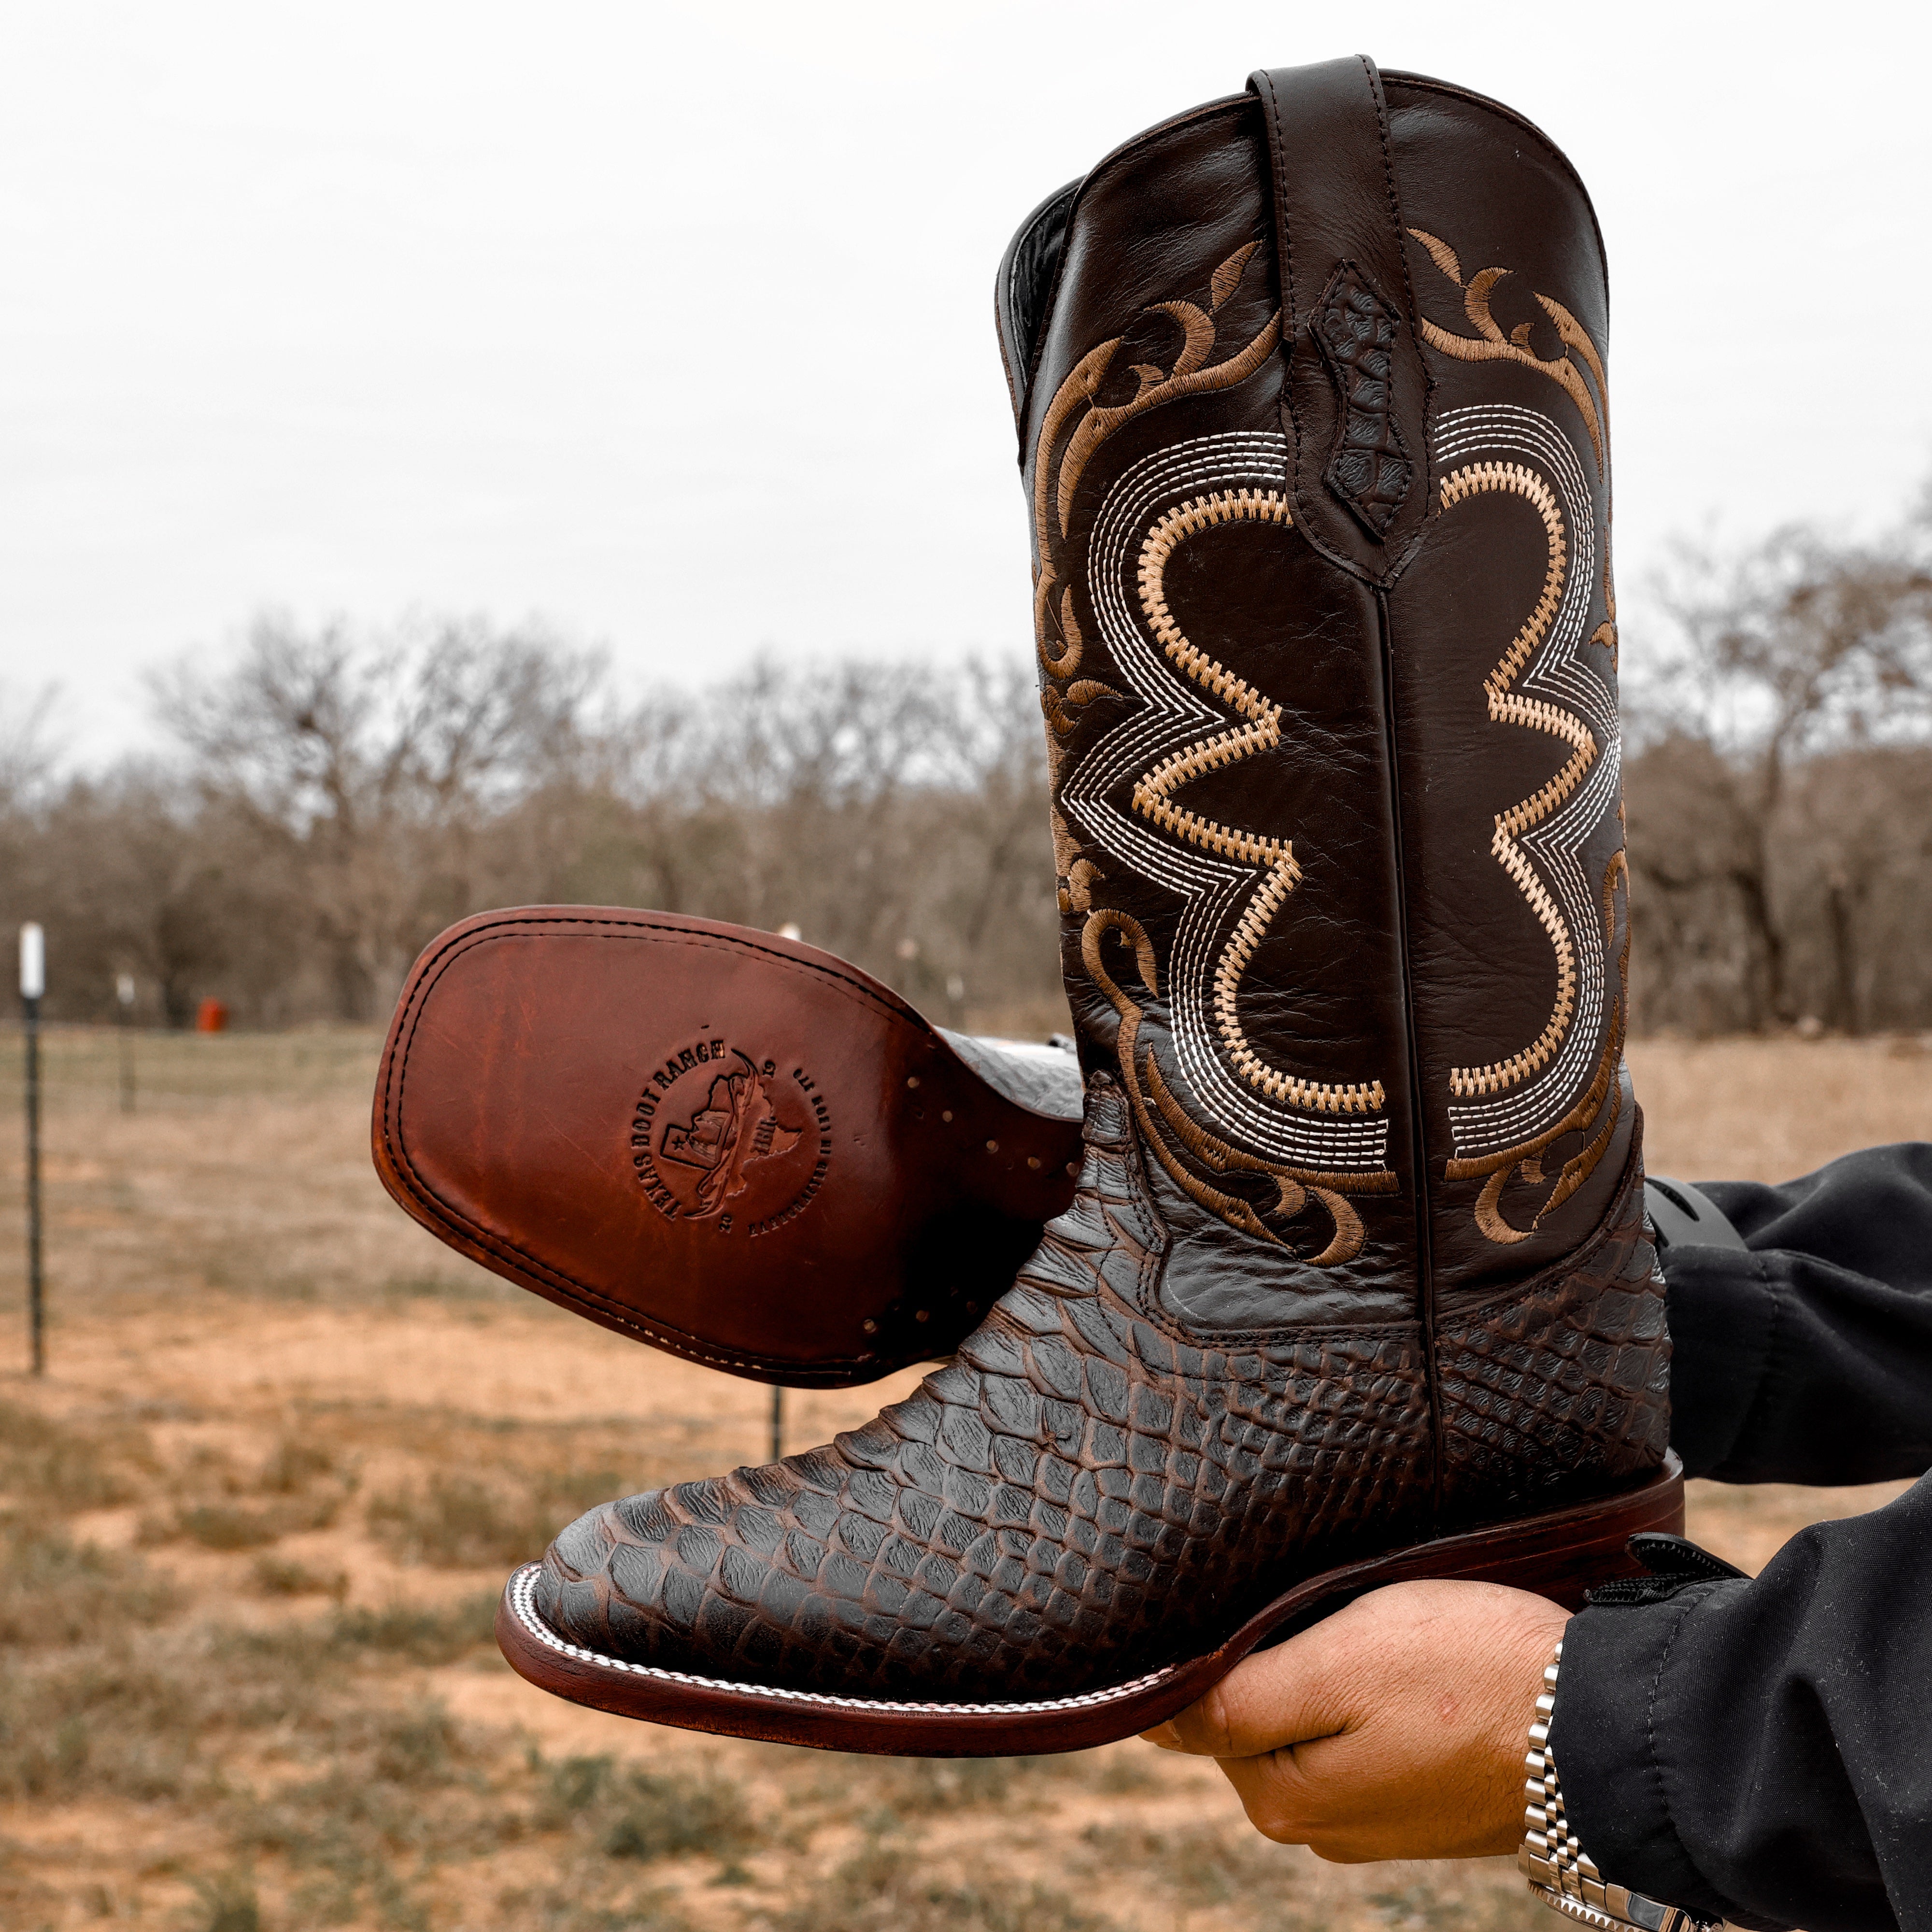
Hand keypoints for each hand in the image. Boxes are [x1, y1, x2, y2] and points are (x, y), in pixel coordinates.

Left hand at [1142, 1580, 1568, 1862]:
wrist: (1599, 1723)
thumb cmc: (1468, 1676)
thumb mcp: (1338, 1665)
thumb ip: (1240, 1699)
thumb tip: (1154, 1715)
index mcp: (1282, 1799)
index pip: (1198, 1712)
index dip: (1219, 1648)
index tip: (1263, 1607)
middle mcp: (1317, 1826)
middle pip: (1253, 1715)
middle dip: (1273, 1658)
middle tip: (1330, 1608)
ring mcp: (1371, 1817)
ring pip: (1308, 1718)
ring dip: (1324, 1670)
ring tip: (1372, 1631)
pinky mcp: (1417, 1798)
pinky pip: (1359, 1732)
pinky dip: (1366, 1693)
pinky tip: (1401, 1662)